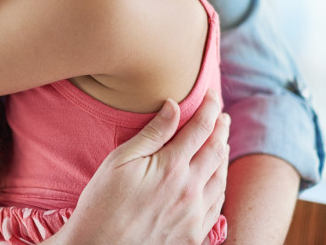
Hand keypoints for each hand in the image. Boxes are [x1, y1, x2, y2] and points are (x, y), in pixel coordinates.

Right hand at [50, 90, 229, 244]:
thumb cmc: (102, 203)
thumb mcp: (120, 161)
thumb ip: (152, 134)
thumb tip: (174, 106)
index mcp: (171, 167)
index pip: (201, 128)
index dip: (209, 107)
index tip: (211, 94)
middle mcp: (190, 190)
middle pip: (217, 150)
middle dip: (221, 128)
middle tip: (221, 114)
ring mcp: (194, 215)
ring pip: (221, 178)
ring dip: (224, 154)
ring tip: (221, 141)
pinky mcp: (193, 235)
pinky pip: (217, 205)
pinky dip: (220, 185)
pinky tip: (216, 178)